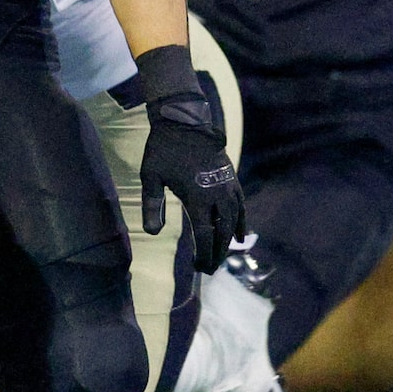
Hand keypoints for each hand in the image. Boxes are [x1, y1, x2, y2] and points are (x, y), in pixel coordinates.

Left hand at [140, 97, 246, 272]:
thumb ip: (152, 205)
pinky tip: (239, 236)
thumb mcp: (150, 177)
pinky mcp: (231, 178)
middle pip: (221, 233)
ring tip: (222, 257)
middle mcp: (217, 195)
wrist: (184, 122)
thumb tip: (153, 232)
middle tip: (210, 270)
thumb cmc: (163, 150)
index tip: (199, 268)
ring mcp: (227, 186)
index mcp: (197, 198)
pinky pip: (241, 206)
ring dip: (228, 242)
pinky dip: (241, 223)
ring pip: (233, 221)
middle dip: (217, 254)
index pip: (204, 236)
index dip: (203, 255)